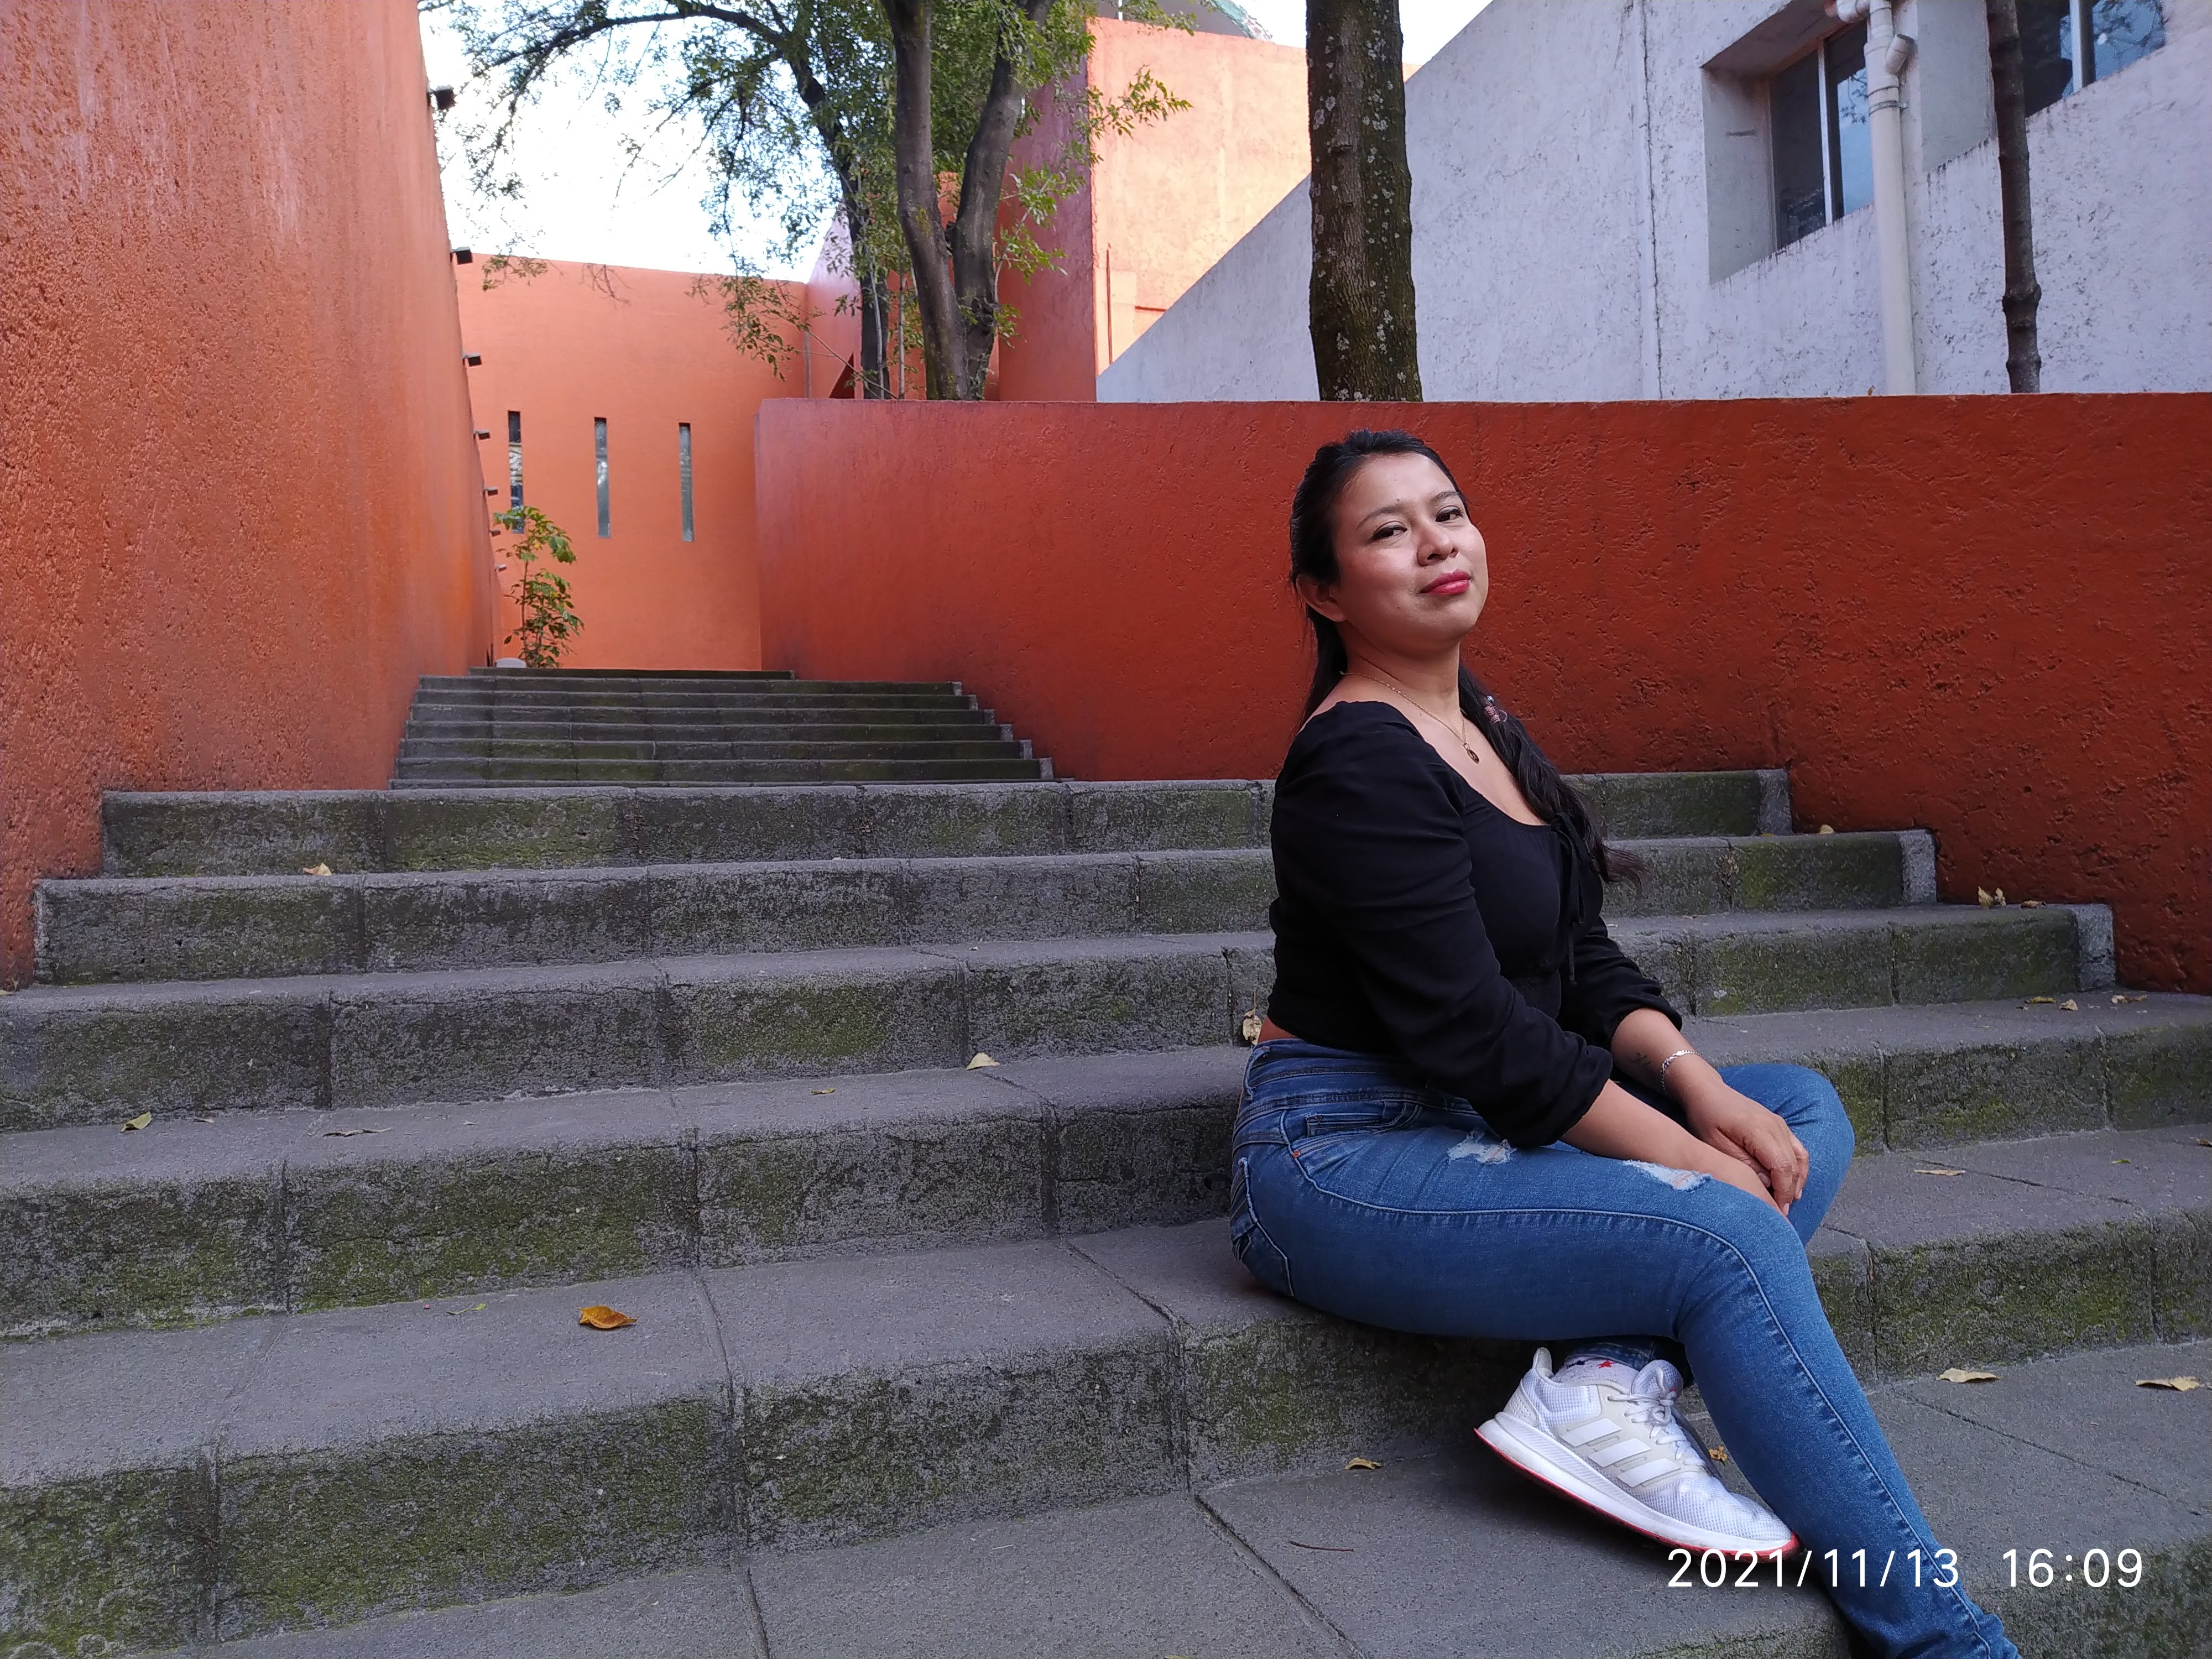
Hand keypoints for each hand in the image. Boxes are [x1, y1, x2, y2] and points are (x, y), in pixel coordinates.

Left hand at [1679, 1076, 1808, 1214]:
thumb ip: (1743, 1164)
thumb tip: (1768, 1183)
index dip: (1783, 1192)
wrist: (1708, 1092)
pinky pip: (1797, 1149)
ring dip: (1797, 1181)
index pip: (1782, 1167)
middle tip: (1782, 1214)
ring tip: (1788, 1201)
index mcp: (1760, 1130)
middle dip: (1790, 1191)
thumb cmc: (1707, 1118)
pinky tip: (1792, 1183)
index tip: (1779, 1212)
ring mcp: (1780, 1124)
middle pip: (1793, 1165)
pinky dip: (1798, 1168)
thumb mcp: (1716, 1144)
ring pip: (1800, 1157)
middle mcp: (1775, 1126)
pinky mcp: (1779, 1125)